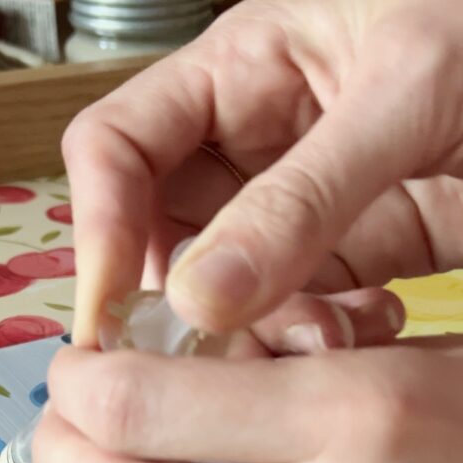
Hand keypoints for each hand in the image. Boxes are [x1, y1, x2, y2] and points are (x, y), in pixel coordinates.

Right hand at [62, 0, 462, 344]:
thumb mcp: (408, 91)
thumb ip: (301, 197)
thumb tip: (200, 300)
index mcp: (239, 70)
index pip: (115, 150)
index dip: (97, 227)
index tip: (113, 314)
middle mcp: (252, 143)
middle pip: (162, 237)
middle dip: (184, 301)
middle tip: (222, 350)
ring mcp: (297, 206)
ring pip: (227, 290)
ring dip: (258, 330)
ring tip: (324, 336)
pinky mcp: (348, 253)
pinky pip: (295, 311)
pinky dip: (315, 337)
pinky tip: (362, 331)